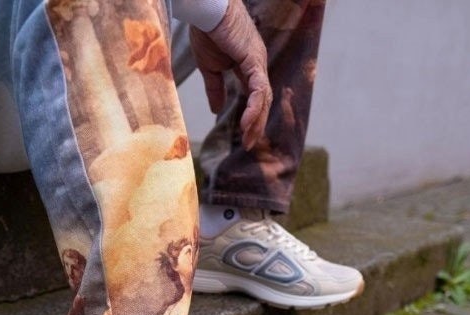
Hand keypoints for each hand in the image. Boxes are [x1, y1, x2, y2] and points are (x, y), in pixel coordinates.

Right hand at [189, 0, 271, 149]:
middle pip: (264, 100)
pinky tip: (246, 124)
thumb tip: (216, 111)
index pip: (256, 96)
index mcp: (249, 66)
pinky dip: (254, 108)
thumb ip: (215, 89)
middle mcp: (257, 65)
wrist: (206, 9)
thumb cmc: (206, 31)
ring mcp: (258, 62)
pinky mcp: (254, 60)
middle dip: (257, 124)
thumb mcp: (210, 68)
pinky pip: (258, 90)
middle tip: (250, 145)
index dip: (252, 116)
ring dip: (257, 121)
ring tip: (248, 139)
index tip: (244, 135)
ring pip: (264, 98)